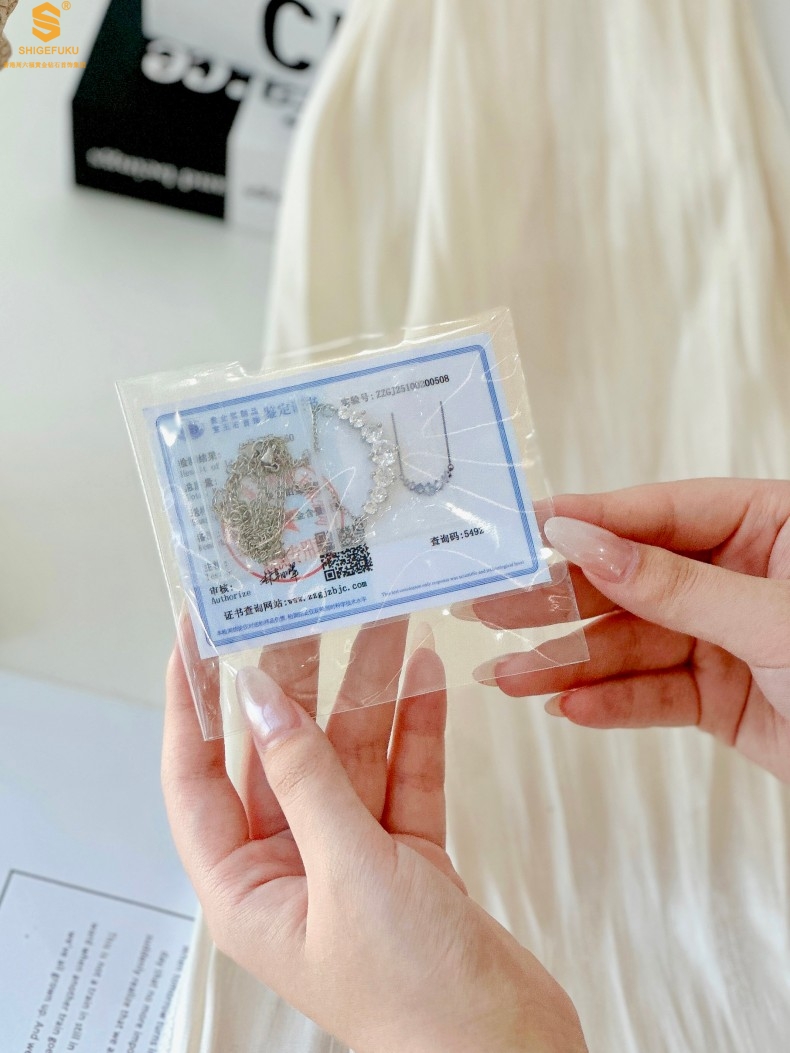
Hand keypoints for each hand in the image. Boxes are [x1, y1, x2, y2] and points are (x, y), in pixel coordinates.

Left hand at [163, 620, 586, 1052]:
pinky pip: (404, 777)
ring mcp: (353, 860)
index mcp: (247, 887)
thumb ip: (307, 778)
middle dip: (299, 681)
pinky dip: (416, 729)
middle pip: (283, 753)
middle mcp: (292, 868)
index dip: (190, 703)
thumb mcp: (349, 872)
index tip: (196, 637)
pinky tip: (425, 678)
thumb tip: (262, 700)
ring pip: (351, 757)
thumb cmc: (415, 998)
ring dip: (370, 693)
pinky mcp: (408, 857)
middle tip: (308, 611)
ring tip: (387, 624)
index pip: (196, 776)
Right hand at [467, 479, 789, 781]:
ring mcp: (727, 638)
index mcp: (769, 526)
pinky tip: (568, 708)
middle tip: (490, 605)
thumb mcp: (772, 617)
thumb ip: (674, 583)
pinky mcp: (721, 698)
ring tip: (512, 678)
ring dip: (571, 664)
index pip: (662, 513)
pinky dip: (613, 704)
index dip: (593, 521)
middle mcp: (740, 576)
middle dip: (561, 600)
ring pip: (634, 645)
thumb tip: (588, 542)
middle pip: (633, 580)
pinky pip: (655, 694)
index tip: (528, 528)